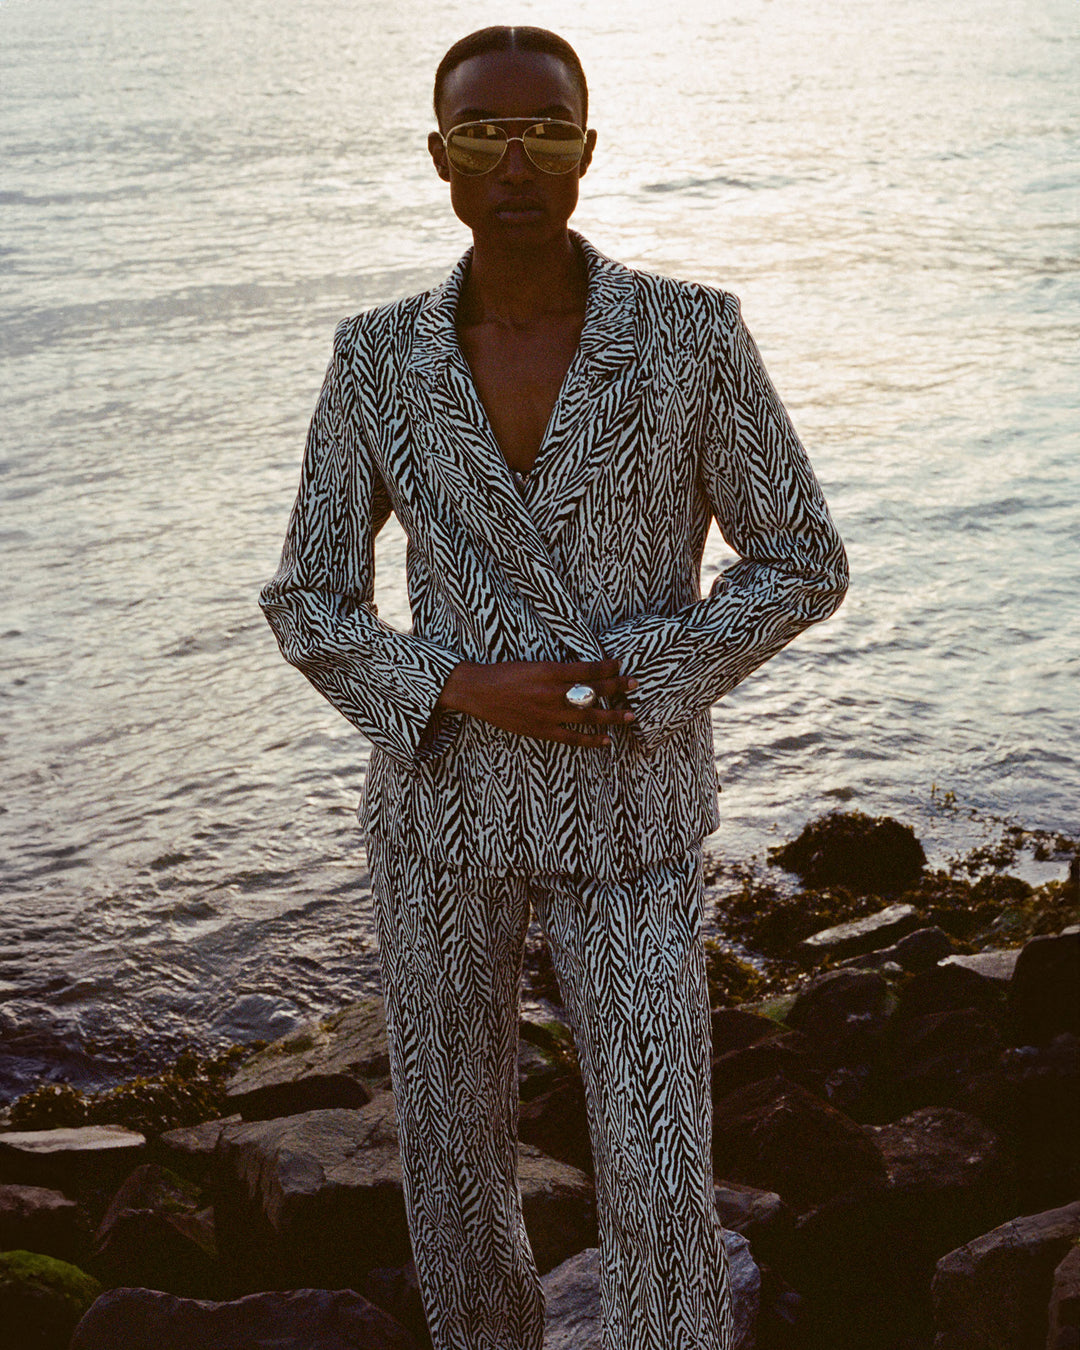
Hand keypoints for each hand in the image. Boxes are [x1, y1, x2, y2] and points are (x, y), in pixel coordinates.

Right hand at [436, 658, 636, 746]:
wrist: (476, 691)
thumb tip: (584, 673)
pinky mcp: (541, 731)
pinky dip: (591, 740)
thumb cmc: (503, 674)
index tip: (620, 664)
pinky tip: (606, 740)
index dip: (607, 667)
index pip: (588, 669)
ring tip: (630, 715)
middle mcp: (552, 692)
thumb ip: (557, 670)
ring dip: (612, 716)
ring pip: (588, 716)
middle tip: (635, 684)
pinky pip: (572, 738)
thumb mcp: (532, 664)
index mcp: (549, 671)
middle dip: (617, 687)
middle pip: (594, 691)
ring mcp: (548, 714)